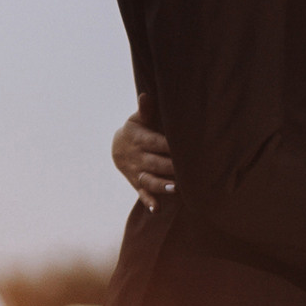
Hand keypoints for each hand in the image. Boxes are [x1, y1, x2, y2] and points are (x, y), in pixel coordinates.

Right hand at [112, 92, 176, 209]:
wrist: (117, 148)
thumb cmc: (136, 130)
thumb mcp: (137, 119)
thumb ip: (145, 110)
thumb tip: (146, 96)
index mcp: (140, 139)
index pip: (157, 143)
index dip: (170, 145)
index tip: (187, 146)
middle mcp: (139, 158)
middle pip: (155, 163)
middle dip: (170, 167)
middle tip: (188, 170)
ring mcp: (137, 172)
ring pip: (149, 180)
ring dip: (161, 185)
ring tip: (175, 188)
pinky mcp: (137, 184)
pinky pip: (142, 194)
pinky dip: (148, 203)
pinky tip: (156, 210)